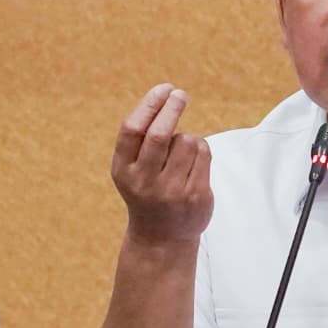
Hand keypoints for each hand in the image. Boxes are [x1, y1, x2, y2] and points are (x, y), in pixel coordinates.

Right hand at [111, 84, 212, 243]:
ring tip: (182, 153)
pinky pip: (203, 154)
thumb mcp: (131, 170)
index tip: (163, 89)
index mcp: (124, 171)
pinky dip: (200, 149)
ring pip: (186, 141)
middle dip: (171, 108)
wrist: (161, 238)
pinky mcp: (195, 195)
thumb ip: (140, 140)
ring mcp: (171, 191)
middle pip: (159, 134)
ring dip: (187, 137)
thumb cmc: (146, 192)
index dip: (149, 105)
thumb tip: (165, 96)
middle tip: (179, 94)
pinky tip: (193, 164)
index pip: (132, 130)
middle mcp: (144, 182)